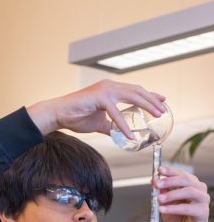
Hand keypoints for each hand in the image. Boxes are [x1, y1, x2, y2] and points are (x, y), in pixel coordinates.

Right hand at [27, 80, 165, 136]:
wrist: (59, 114)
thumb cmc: (76, 116)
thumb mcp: (100, 123)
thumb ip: (111, 126)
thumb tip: (121, 135)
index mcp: (110, 90)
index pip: (135, 91)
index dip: (149, 96)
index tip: (162, 100)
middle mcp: (110, 86)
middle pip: (137, 91)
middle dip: (152, 100)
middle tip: (163, 109)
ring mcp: (105, 90)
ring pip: (132, 97)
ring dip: (146, 106)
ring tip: (156, 115)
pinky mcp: (99, 97)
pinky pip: (116, 113)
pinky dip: (123, 125)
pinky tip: (129, 135)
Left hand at [156, 167, 212, 221]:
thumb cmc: (178, 217)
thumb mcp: (166, 203)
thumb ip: (162, 192)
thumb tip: (154, 181)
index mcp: (191, 184)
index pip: (181, 174)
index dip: (170, 171)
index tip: (159, 170)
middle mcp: (199, 189)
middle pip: (186, 180)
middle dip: (170, 181)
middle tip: (157, 184)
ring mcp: (203, 200)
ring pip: (189, 191)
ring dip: (172, 194)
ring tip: (159, 199)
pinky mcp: (203, 212)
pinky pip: (187, 208)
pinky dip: (174, 208)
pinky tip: (162, 210)